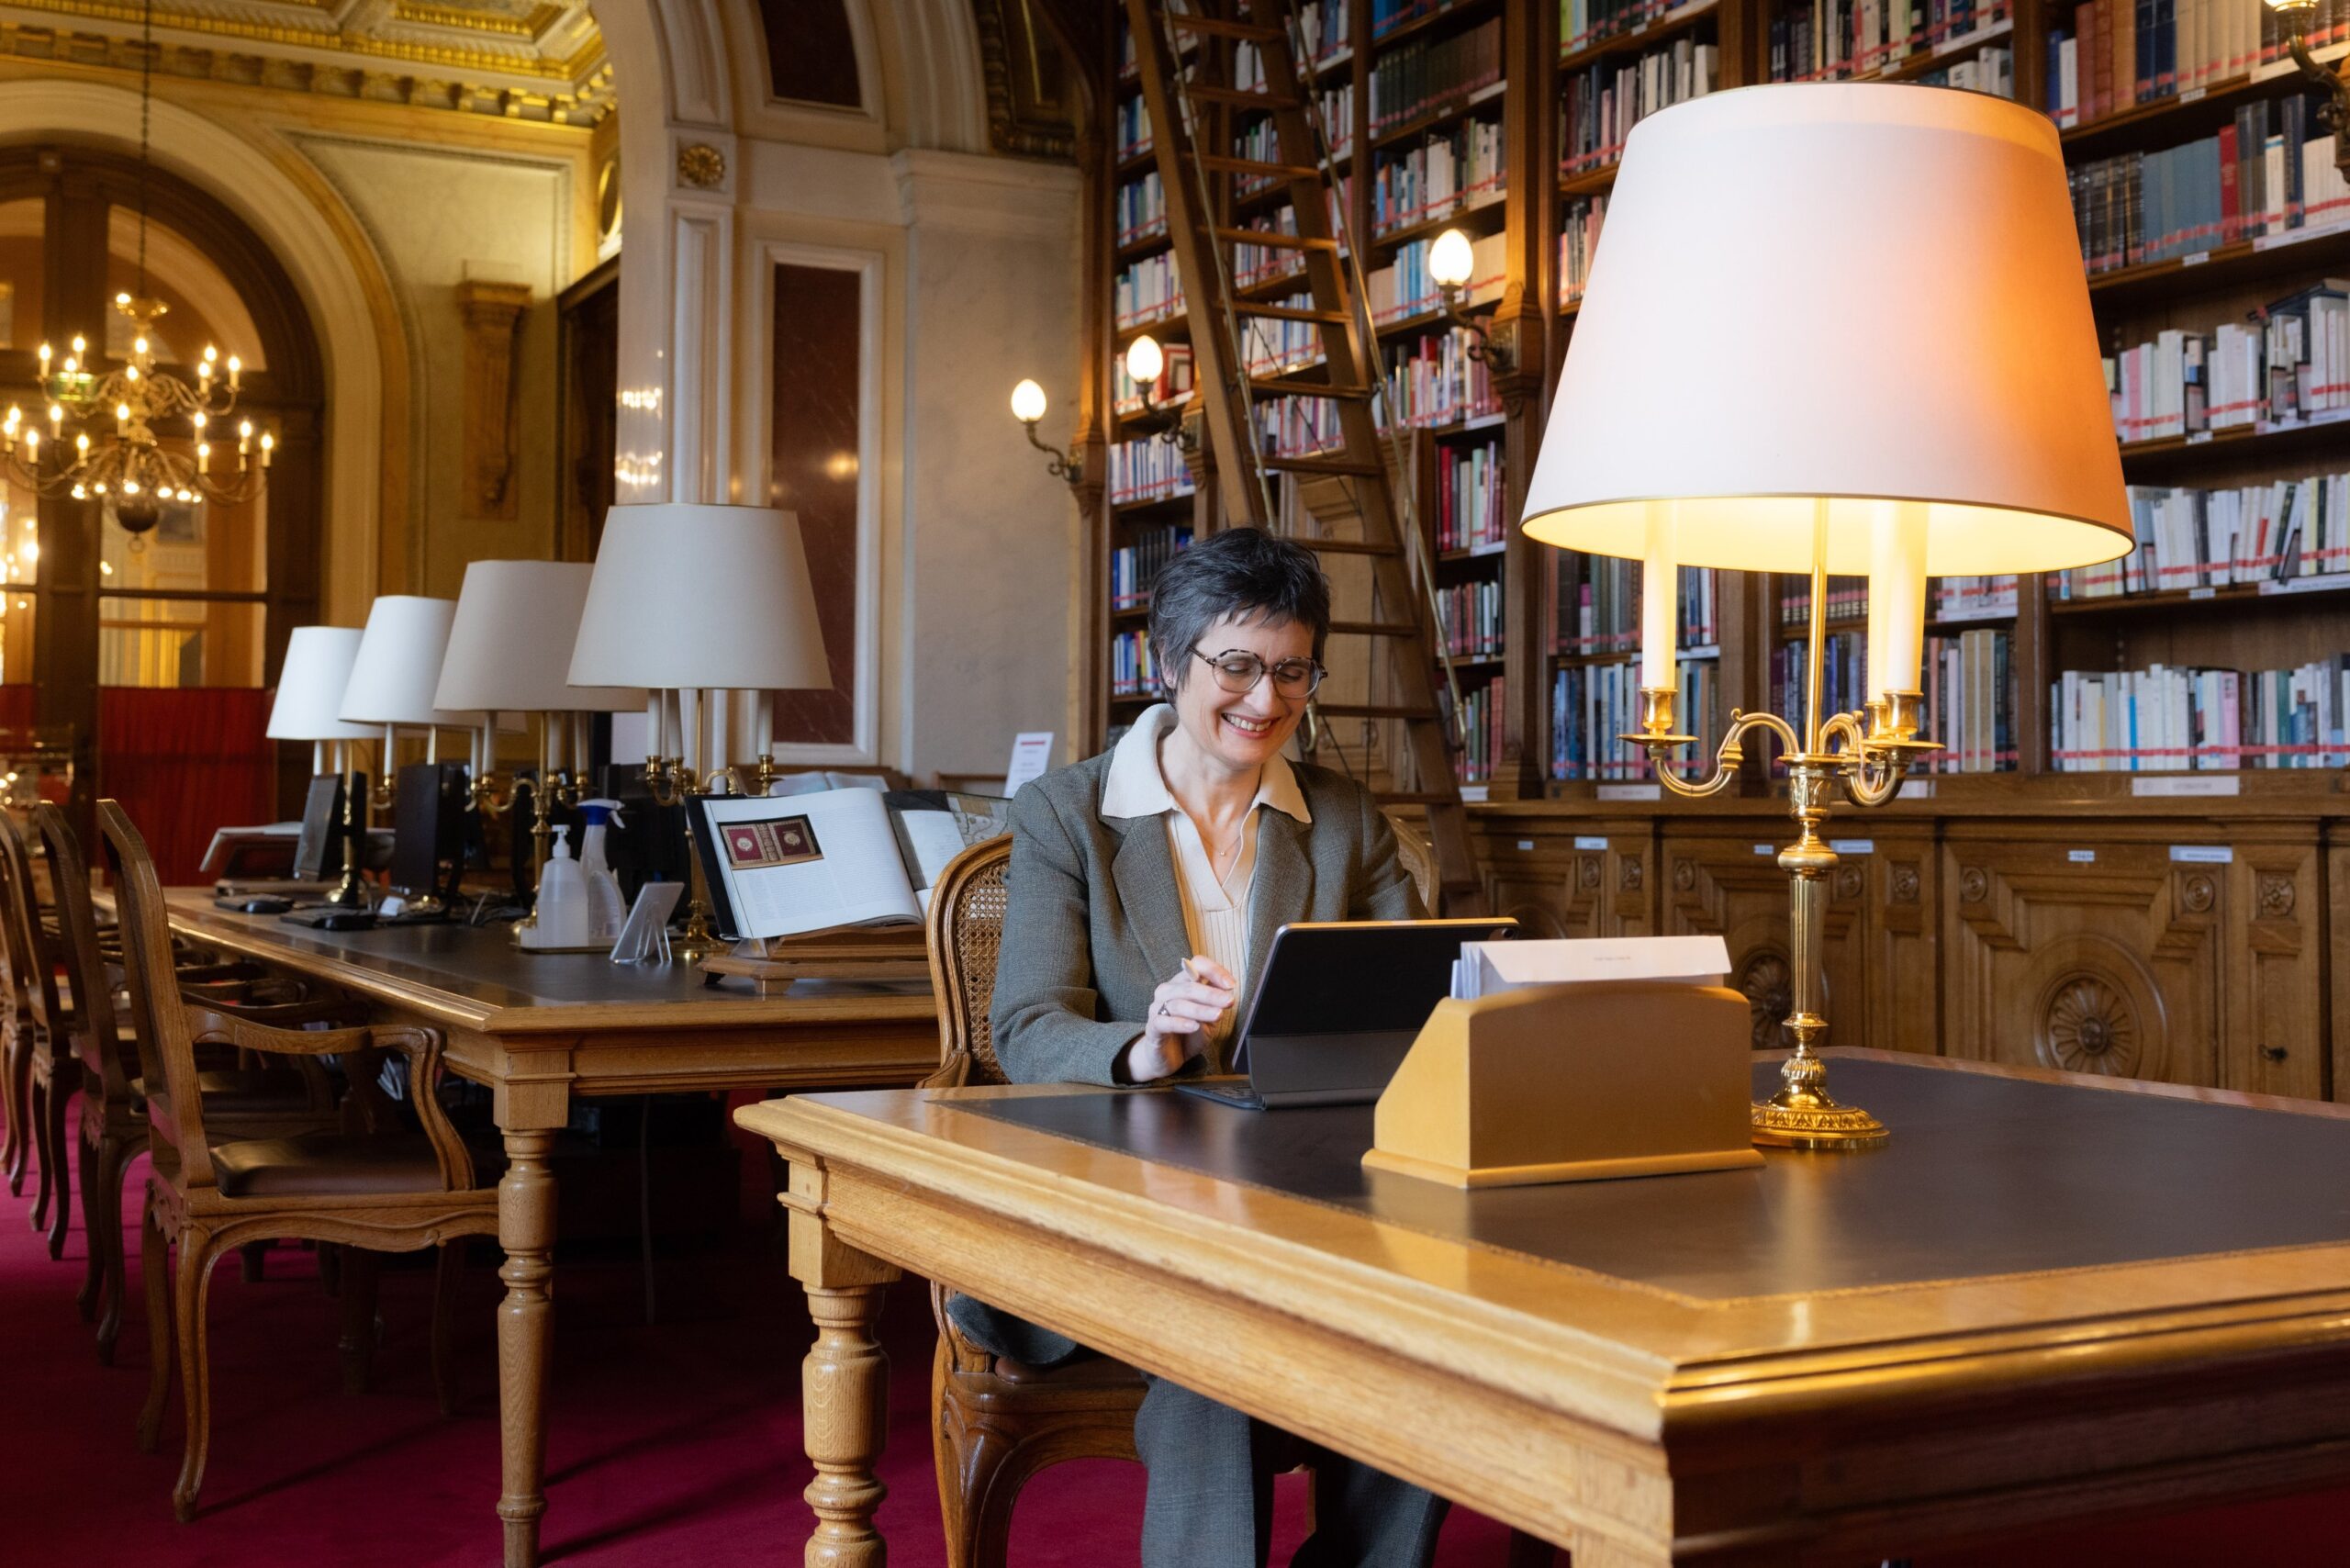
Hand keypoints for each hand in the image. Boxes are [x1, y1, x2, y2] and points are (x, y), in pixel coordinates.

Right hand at [1123, 955, 1236, 1082]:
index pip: (1196, 965)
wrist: (1170, 1057)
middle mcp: (1168, 991)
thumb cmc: (1189, 1033)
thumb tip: (1228, 990)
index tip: (1230, 984)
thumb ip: (1216, 1003)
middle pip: (1189, 985)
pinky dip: (1180, 1023)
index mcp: (1182, 983)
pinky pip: (1164, 1021)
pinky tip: (1194, 1026)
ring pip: (1179, 1003)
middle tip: (1228, 1001)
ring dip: (1200, 1009)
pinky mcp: (1152, 1027)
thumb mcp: (1209, 1017)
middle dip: (1212, 994)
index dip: (1214, 971)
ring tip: (1217, 1015)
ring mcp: (1157, 1008)